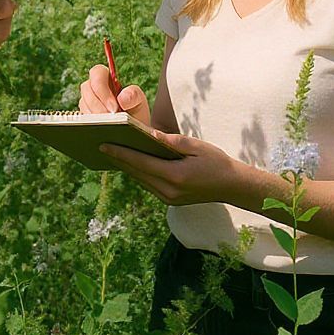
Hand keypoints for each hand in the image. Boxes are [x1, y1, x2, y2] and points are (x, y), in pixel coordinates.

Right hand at [79, 64, 150, 124]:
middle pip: (87, 89)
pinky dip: (92, 124)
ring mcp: (87, 102)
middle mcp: (94, 88)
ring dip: (96, 116)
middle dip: (99, 106)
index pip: (97, 73)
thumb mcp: (139, 101)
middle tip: (112, 118)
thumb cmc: (134, 111)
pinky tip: (103, 129)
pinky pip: (83, 118)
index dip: (102, 89)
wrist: (132, 129)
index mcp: (107, 78)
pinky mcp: (84, 115)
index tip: (114, 106)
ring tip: (110, 126)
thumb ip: (134, 95)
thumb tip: (122, 98)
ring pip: (84, 105)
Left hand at [100, 130, 238, 206]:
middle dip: (119, 159)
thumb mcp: (196, 146)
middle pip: (136, 172)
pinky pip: (148, 184)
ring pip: (140, 179)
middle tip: (100, 144)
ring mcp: (168, 198)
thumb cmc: (216, 162)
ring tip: (111, 151)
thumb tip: (148, 133)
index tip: (103, 144)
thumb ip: (171, 141)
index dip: (120, 153)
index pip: (140, 162)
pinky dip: (138, 172)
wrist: (233, 187)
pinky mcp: (170, 200)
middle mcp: (168, 191)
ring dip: (126, 166)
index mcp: (175, 176)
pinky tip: (130, 162)